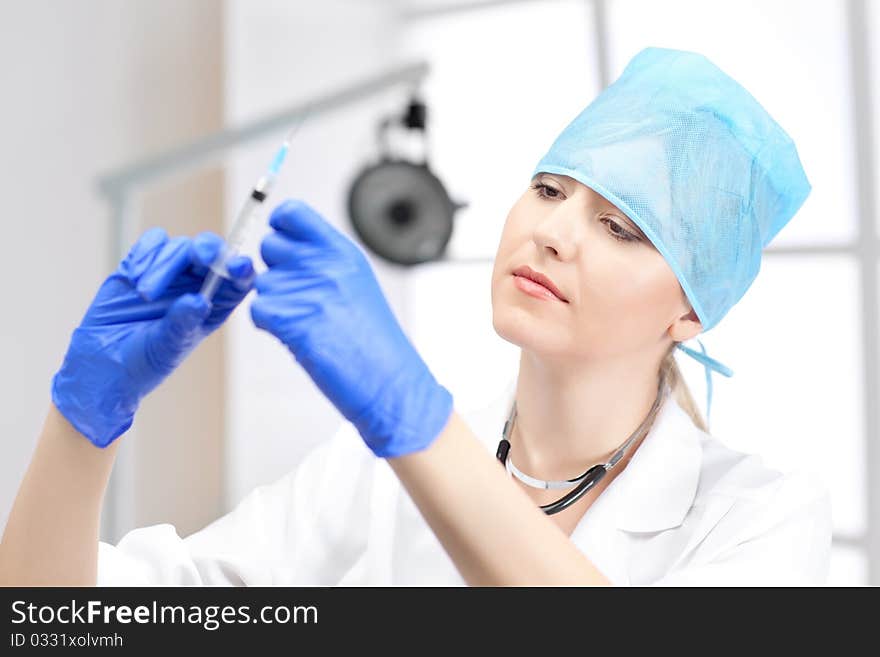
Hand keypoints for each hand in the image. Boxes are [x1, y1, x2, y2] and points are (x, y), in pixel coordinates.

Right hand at [51, 228, 254, 447]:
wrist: (102, 363)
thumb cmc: (143, 362)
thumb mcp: (166, 348)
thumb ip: (182, 323)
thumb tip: (200, 300)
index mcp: (214, 306)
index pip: (238, 281)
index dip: (242, 268)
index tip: (237, 266)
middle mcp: (197, 285)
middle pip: (212, 253)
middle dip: (208, 249)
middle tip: (198, 256)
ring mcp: (171, 272)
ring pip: (180, 246)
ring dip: (164, 265)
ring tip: (144, 295)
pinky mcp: (142, 263)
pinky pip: (152, 242)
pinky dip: (146, 253)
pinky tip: (134, 277)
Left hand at [250, 199, 452, 457]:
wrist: (390, 381)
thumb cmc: (374, 340)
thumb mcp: (357, 284)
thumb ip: (324, 261)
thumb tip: (283, 249)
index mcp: (342, 251)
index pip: (292, 213)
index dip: (280, 227)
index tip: (285, 245)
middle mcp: (323, 264)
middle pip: (269, 246)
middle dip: (276, 269)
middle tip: (300, 297)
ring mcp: (306, 289)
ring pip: (262, 282)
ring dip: (275, 303)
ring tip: (307, 324)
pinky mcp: (289, 319)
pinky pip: (257, 310)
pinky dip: (270, 326)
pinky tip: (297, 337)